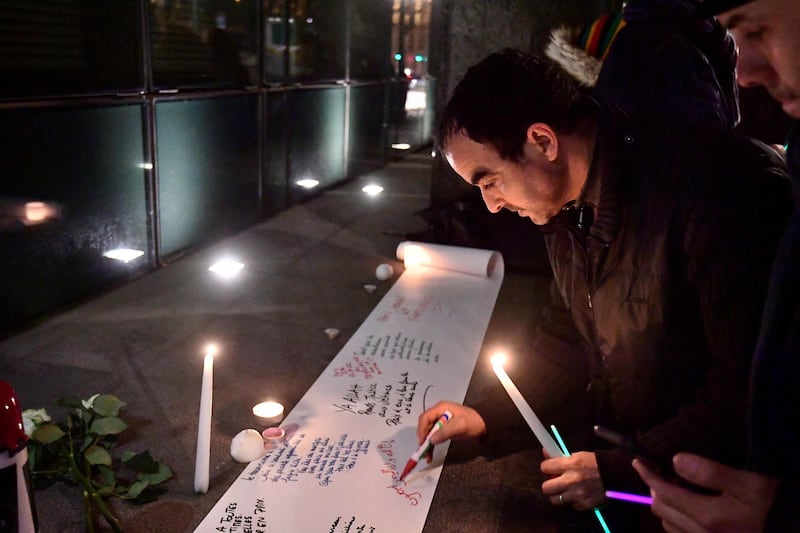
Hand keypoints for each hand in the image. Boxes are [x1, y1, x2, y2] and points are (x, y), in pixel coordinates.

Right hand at [415, 401, 485, 461]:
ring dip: (426, 443)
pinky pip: (434, 436)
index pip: (425, 418)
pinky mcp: (443, 428)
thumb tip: (431, 439)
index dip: (421, 430)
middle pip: (425, 425)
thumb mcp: (460, 427)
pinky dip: (431, 444)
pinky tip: (430, 453)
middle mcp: (439, 413)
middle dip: (423, 438)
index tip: (422, 442)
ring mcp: (441, 420)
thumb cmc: (473, 422)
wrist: (484, 424)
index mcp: (441, 408)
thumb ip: (445, 432)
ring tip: (426, 455)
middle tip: (423, 450)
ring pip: (428, 432)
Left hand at [540, 451, 604, 509]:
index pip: (544, 467)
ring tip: (566, 489)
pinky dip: (573, 500)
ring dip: (559, 494)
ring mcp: (577, 494)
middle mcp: (571, 481)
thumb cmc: (597, 463)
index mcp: (570, 465)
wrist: (616, 475)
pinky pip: (571, 505)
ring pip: (555, 500)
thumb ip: (561, 457)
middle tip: (555, 481)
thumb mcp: (578, 455)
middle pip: (546, 488)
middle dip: (549, 484)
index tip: (550, 468)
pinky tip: (579, 494)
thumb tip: (546, 453)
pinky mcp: (583, 505)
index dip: (547, 467)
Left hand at [633, 453, 779, 532]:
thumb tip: (676, 460)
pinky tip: (690, 507)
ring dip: (665, 505)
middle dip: (655, 488)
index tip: (638, 462)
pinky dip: (677, 519)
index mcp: (708, 516)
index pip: (662, 492)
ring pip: (668, 524)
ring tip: (677, 487)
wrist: (791, 529)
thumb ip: (710, 472)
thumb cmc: (773, 506)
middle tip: (661, 471)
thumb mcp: (749, 483)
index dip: (647, 475)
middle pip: (660, 509)